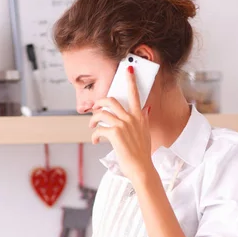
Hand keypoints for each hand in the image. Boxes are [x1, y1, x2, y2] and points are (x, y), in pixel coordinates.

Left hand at [90, 66, 154, 183]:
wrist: (141, 168)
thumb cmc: (142, 154)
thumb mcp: (145, 133)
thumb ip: (143, 119)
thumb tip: (146, 109)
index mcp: (139, 116)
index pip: (135, 94)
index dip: (131, 80)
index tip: (128, 69)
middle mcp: (131, 118)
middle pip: (111, 101)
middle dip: (100, 102)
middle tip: (95, 108)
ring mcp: (123, 125)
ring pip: (102, 114)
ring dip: (93, 120)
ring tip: (92, 127)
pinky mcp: (114, 134)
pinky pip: (99, 130)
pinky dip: (95, 135)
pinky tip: (95, 141)